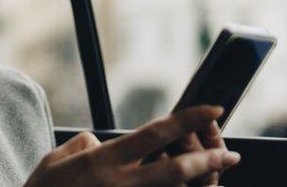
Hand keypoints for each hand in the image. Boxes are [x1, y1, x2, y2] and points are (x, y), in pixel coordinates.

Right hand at [23, 106, 239, 186]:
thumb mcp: (55, 160)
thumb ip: (83, 145)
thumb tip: (101, 140)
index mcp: (103, 160)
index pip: (156, 133)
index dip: (188, 118)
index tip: (212, 108)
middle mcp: (120, 185)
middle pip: (177, 169)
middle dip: (209, 160)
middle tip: (231, 154)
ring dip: (201, 186)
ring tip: (217, 178)